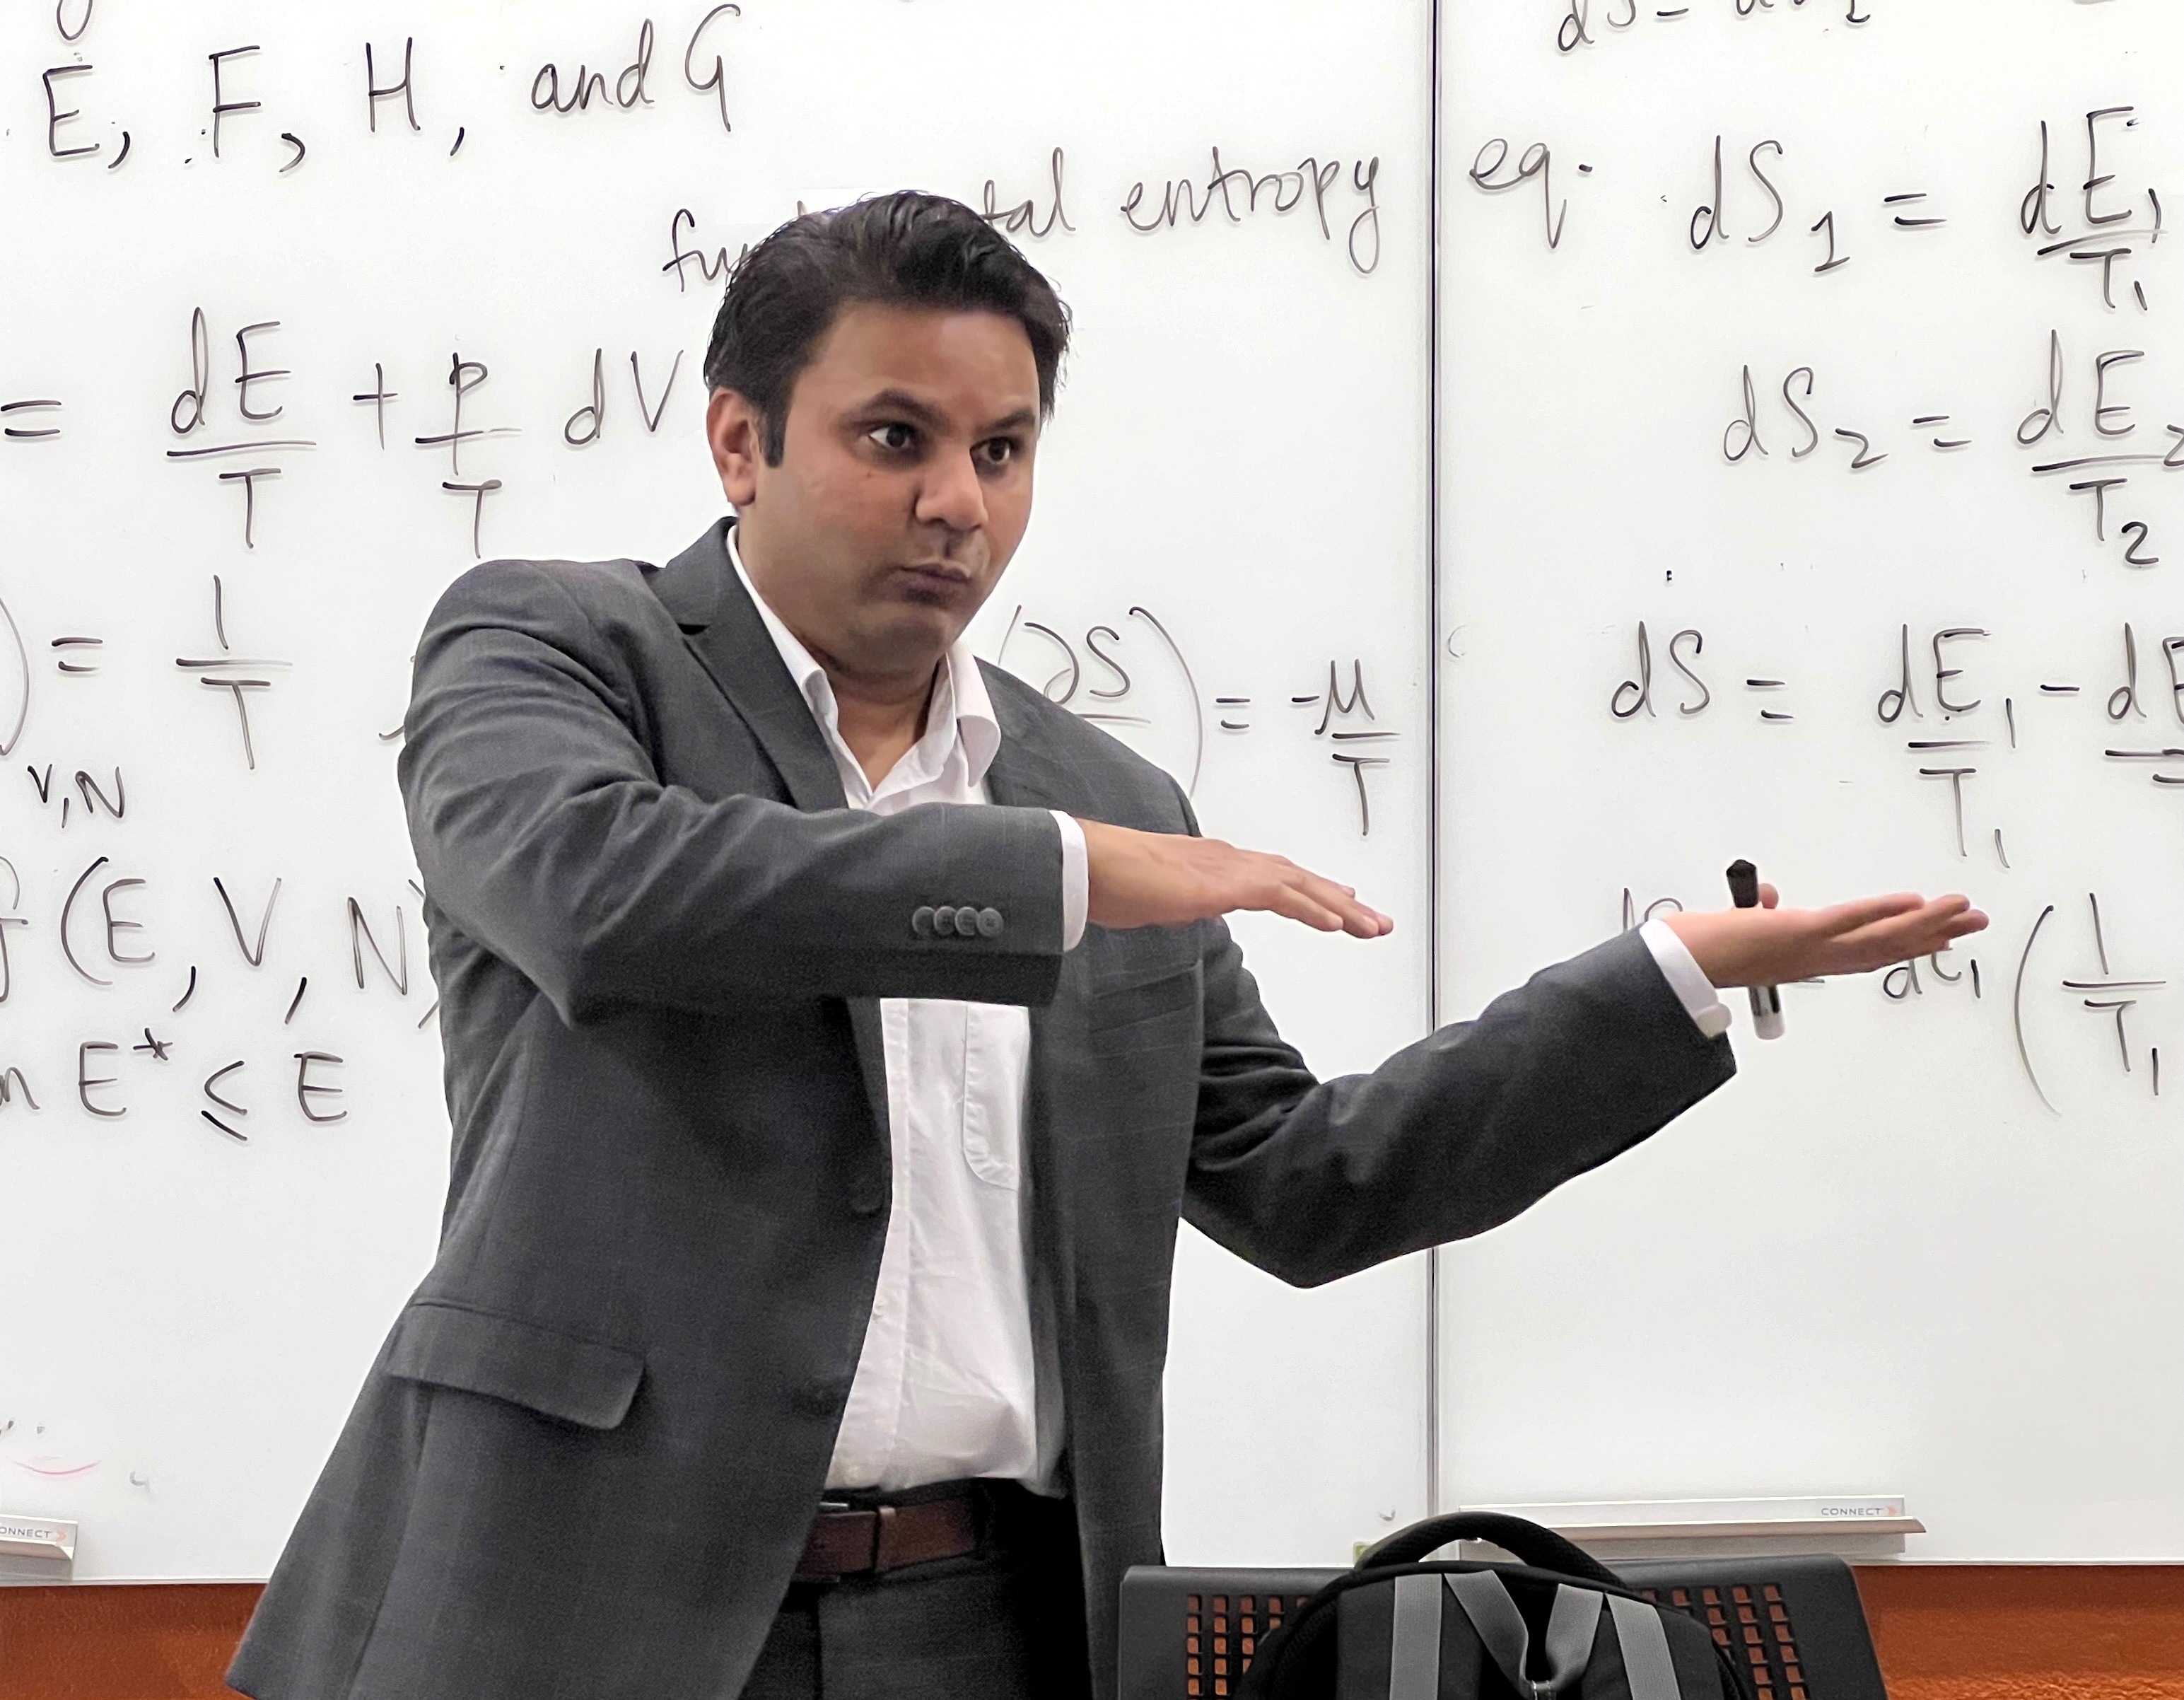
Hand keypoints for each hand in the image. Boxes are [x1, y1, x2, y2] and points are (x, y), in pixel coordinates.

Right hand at [1079, 819, 1393, 937]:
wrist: (1089, 866)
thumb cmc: (1110, 880)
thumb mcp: (1155, 899)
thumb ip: (1177, 901)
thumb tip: (1182, 907)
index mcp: (1215, 865)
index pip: (1275, 877)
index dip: (1311, 891)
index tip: (1341, 905)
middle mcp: (1229, 860)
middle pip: (1298, 879)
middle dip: (1341, 901)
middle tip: (1377, 922)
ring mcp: (1228, 869)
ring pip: (1299, 885)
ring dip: (1340, 907)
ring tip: (1372, 927)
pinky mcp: (1223, 884)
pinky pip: (1279, 896)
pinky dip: (1311, 907)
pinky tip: (1336, 924)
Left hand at [1663, 886, 1987, 986]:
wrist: (1681, 964)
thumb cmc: (1707, 948)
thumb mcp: (1744, 926)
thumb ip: (1763, 911)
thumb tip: (1769, 897)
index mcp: (1809, 959)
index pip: (1869, 952)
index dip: (1908, 944)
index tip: (1941, 938)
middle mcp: (1818, 959)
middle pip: (1889, 947)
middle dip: (1936, 934)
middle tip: (1976, 923)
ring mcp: (1813, 948)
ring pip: (1882, 938)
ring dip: (1927, 923)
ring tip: (1965, 911)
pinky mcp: (1799, 933)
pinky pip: (1851, 922)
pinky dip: (1884, 912)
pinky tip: (1916, 902)